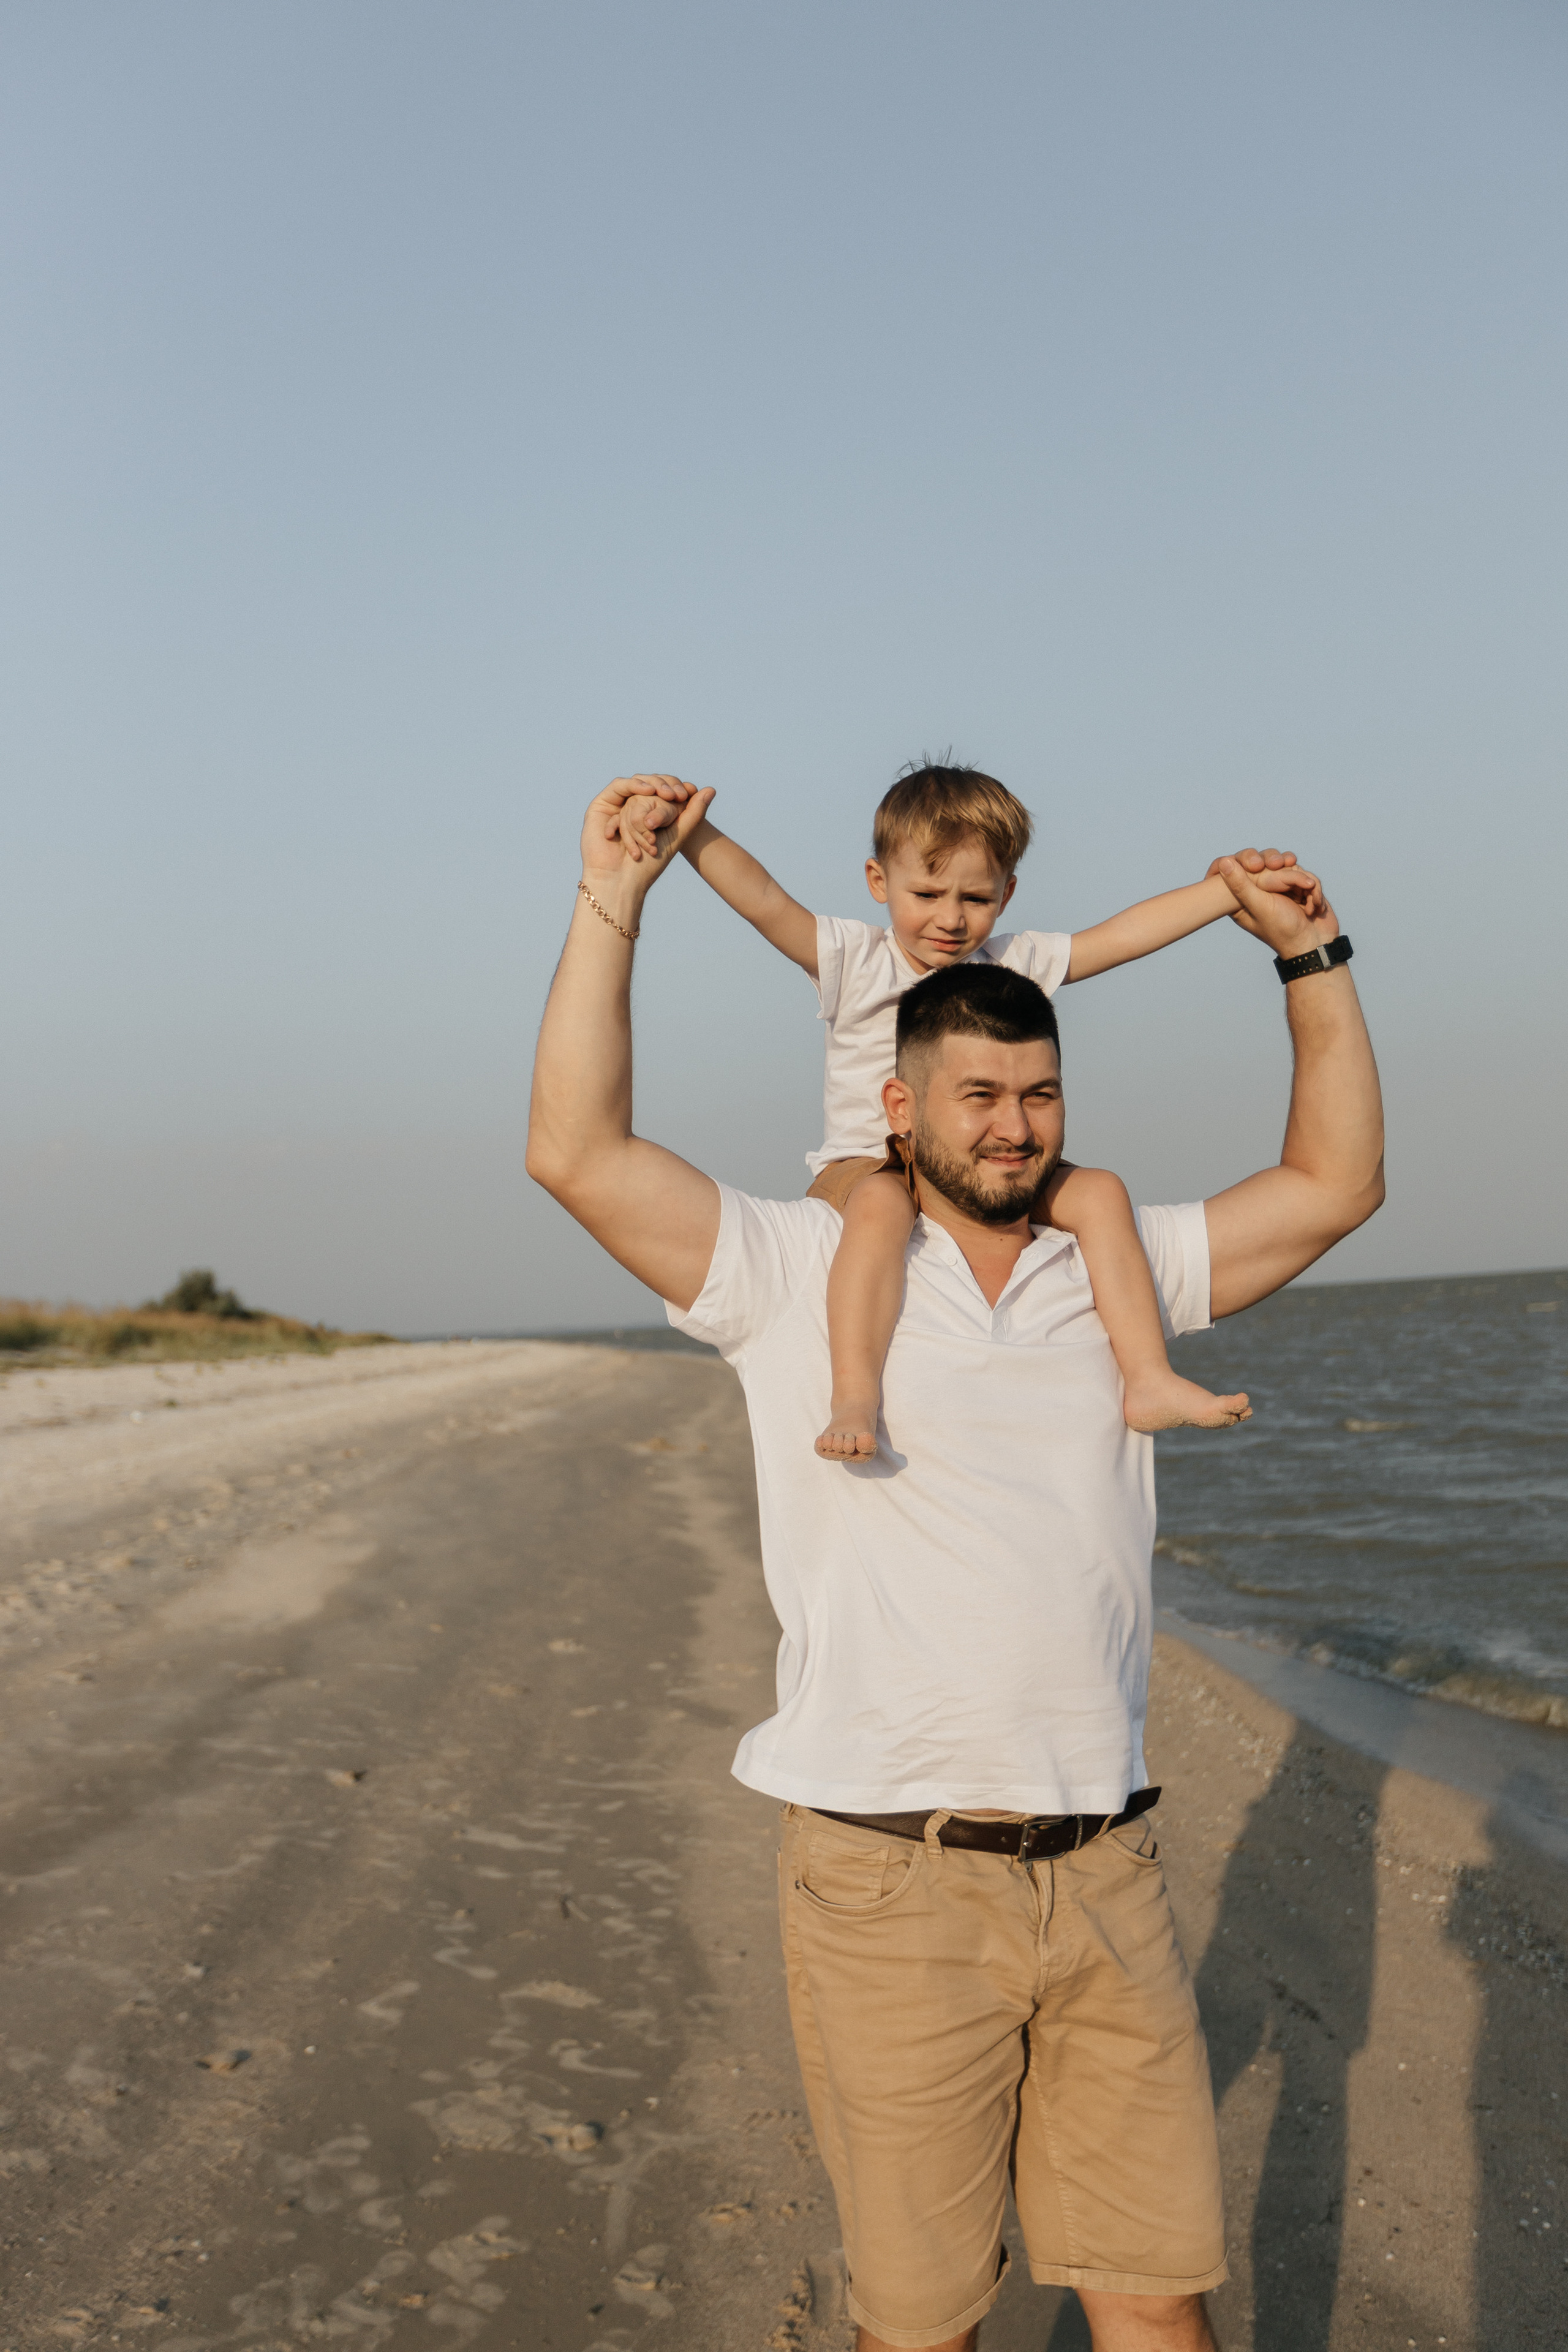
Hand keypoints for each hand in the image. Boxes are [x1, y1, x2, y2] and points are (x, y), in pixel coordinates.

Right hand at [580, 775, 713, 891]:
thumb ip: (694, 813)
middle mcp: (633, 806)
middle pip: (651, 783)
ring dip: (653, 785)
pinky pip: (619, 786)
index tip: (689, 793)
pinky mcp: (601, 805)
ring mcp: (617, 804)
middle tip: (676, 795)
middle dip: (666, 785)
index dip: (676, 787)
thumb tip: (711, 789)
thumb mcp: (677, 834)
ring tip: (665, 796)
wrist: (622, 879)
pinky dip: (634, 785)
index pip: (664, 789)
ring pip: (637, 783)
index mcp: (650, 812)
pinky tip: (647, 792)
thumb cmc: (649, 864)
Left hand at [1216, 854, 1338, 960]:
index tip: (1254, 864)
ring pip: (1286, 865)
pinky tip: (1312, 905)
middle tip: (1280, 864)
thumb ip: (1241, 885)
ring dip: (1299, 877)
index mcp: (1241, 898)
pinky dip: (1311, 887)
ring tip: (1305, 891)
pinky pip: (1303, 874)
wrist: (1314, 943)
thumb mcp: (1259, 906)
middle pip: (1262, 859)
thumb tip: (1224, 862)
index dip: (1243, 859)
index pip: (1234, 868)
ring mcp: (1279, 888)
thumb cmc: (1283, 930)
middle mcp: (1259, 891)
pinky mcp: (1297, 889)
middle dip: (1275, 862)